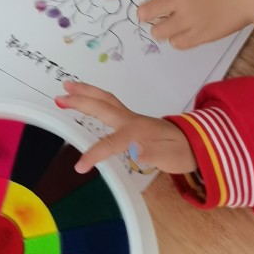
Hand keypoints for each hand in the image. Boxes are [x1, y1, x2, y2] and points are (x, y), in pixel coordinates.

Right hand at [56, 82, 195, 174]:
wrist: (194, 143)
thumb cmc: (181, 152)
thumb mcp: (171, 157)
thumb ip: (154, 153)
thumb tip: (136, 150)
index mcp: (137, 131)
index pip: (110, 142)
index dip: (94, 153)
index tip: (79, 166)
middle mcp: (131, 120)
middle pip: (102, 107)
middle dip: (80, 101)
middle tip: (59, 97)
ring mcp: (130, 117)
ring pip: (105, 100)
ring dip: (85, 92)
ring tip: (67, 87)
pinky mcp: (130, 119)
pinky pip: (108, 104)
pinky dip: (94, 97)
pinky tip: (85, 97)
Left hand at [104, 0, 253, 47]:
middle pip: (145, 13)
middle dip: (146, 12)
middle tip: (157, 9)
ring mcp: (190, 19)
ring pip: (158, 31)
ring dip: (161, 27)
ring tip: (173, 20)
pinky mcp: (201, 35)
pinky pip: (177, 44)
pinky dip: (177, 39)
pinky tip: (185, 30)